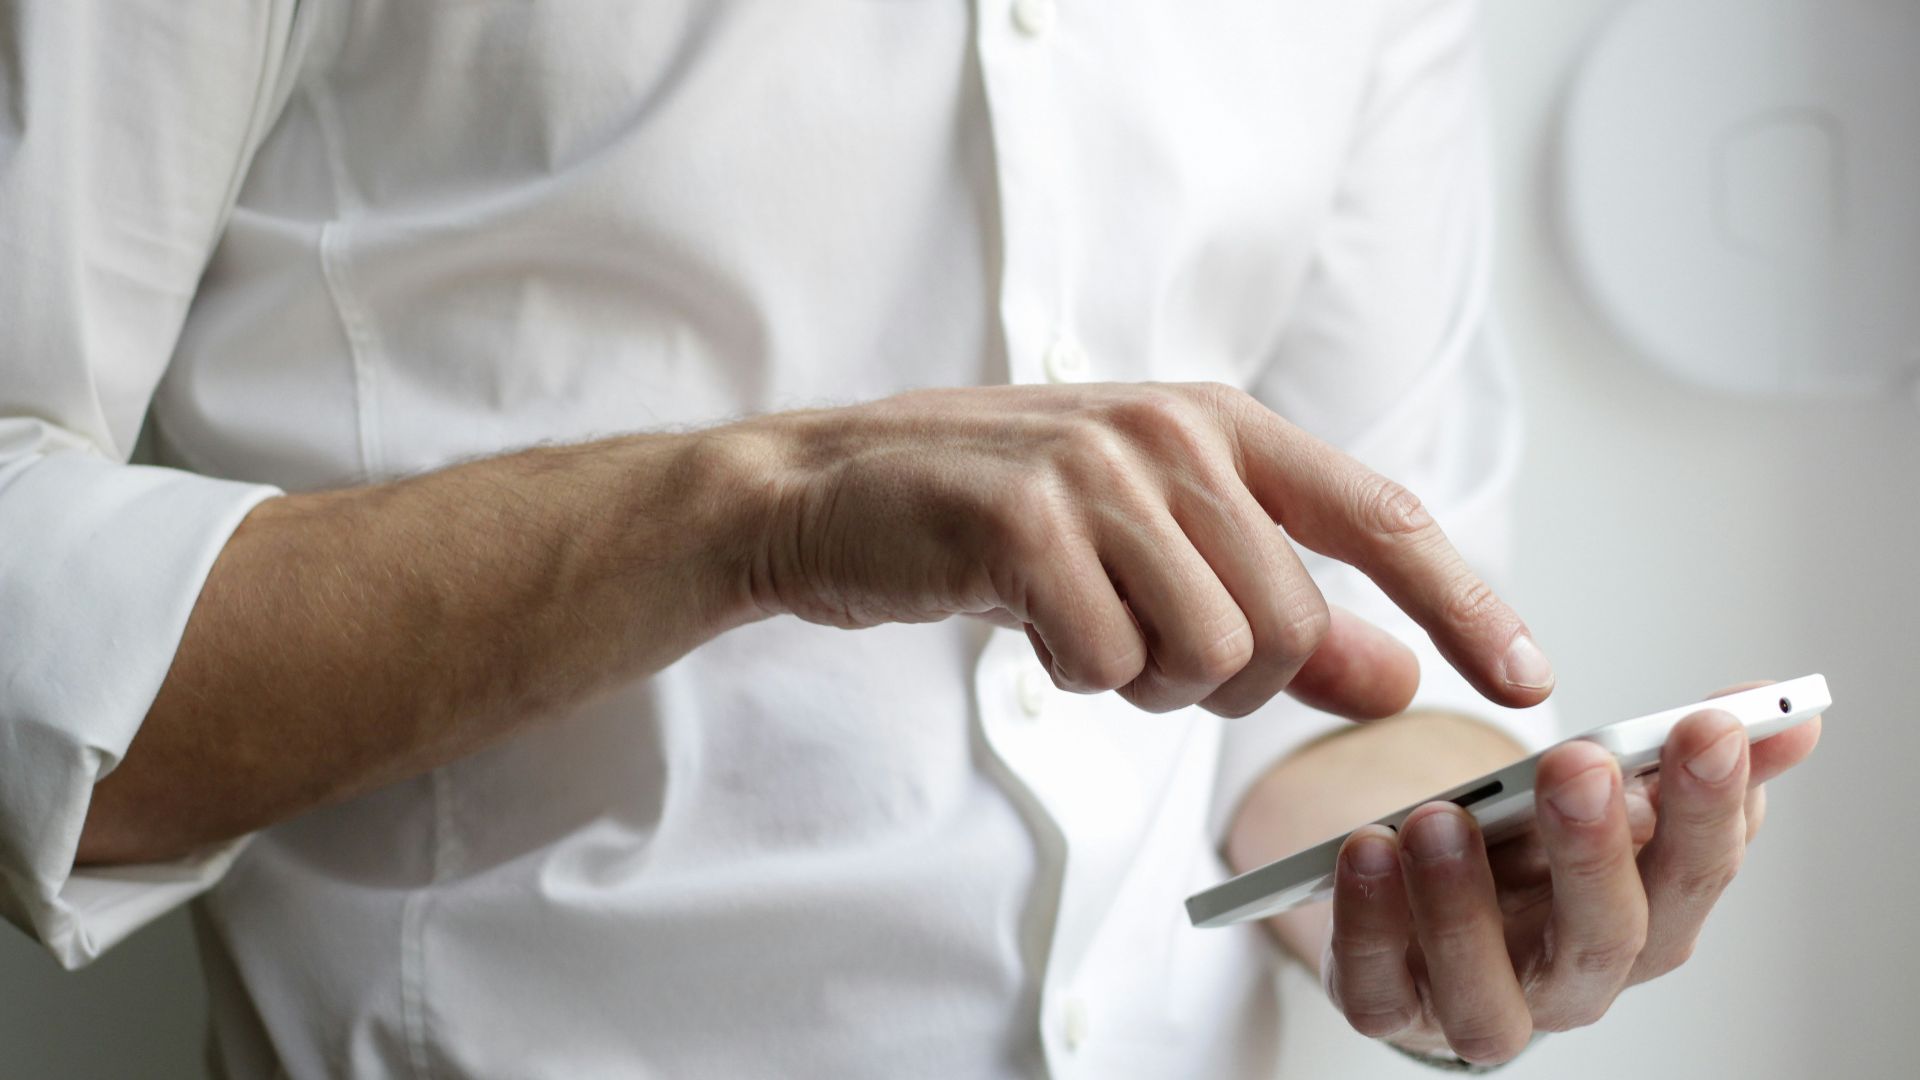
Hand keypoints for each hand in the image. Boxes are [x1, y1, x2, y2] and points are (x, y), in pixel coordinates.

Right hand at [734, 382, 1553, 718]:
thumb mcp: (1155, 550)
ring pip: (1210, 654)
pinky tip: (1027, 622)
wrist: (830, 493)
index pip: (1381, 518)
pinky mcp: (1023, 521)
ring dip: (1146, 681)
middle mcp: (1173, 432)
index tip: (1527, 680)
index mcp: (1220, 424)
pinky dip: (1074, 676)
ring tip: (1082, 626)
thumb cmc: (1001, 520)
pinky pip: (1108, 663)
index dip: (1464, 603)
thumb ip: (1282, 609)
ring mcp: (1097, 470)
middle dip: (1228, 680)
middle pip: (1290, 626)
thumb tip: (1398, 679)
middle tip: (1142, 647)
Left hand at [1319, 684, 1821, 1064]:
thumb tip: (1790, 713)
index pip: (1694, 875)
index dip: (1708, 806)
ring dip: (1463, 905)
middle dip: (1594, 852)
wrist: (1428, 903)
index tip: (1705, 725)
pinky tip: (1366, 851)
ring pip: (1487, 994)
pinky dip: (1368, 926)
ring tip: (1439, 818)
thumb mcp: (1606, 796)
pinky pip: (1377, 991)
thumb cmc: (1530, 854)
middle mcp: (1572, 981)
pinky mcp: (1391, 1007)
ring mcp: (1480, 1004)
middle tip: (1578, 765)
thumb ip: (1683, 758)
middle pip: (1604, 940)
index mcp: (1644, 921)